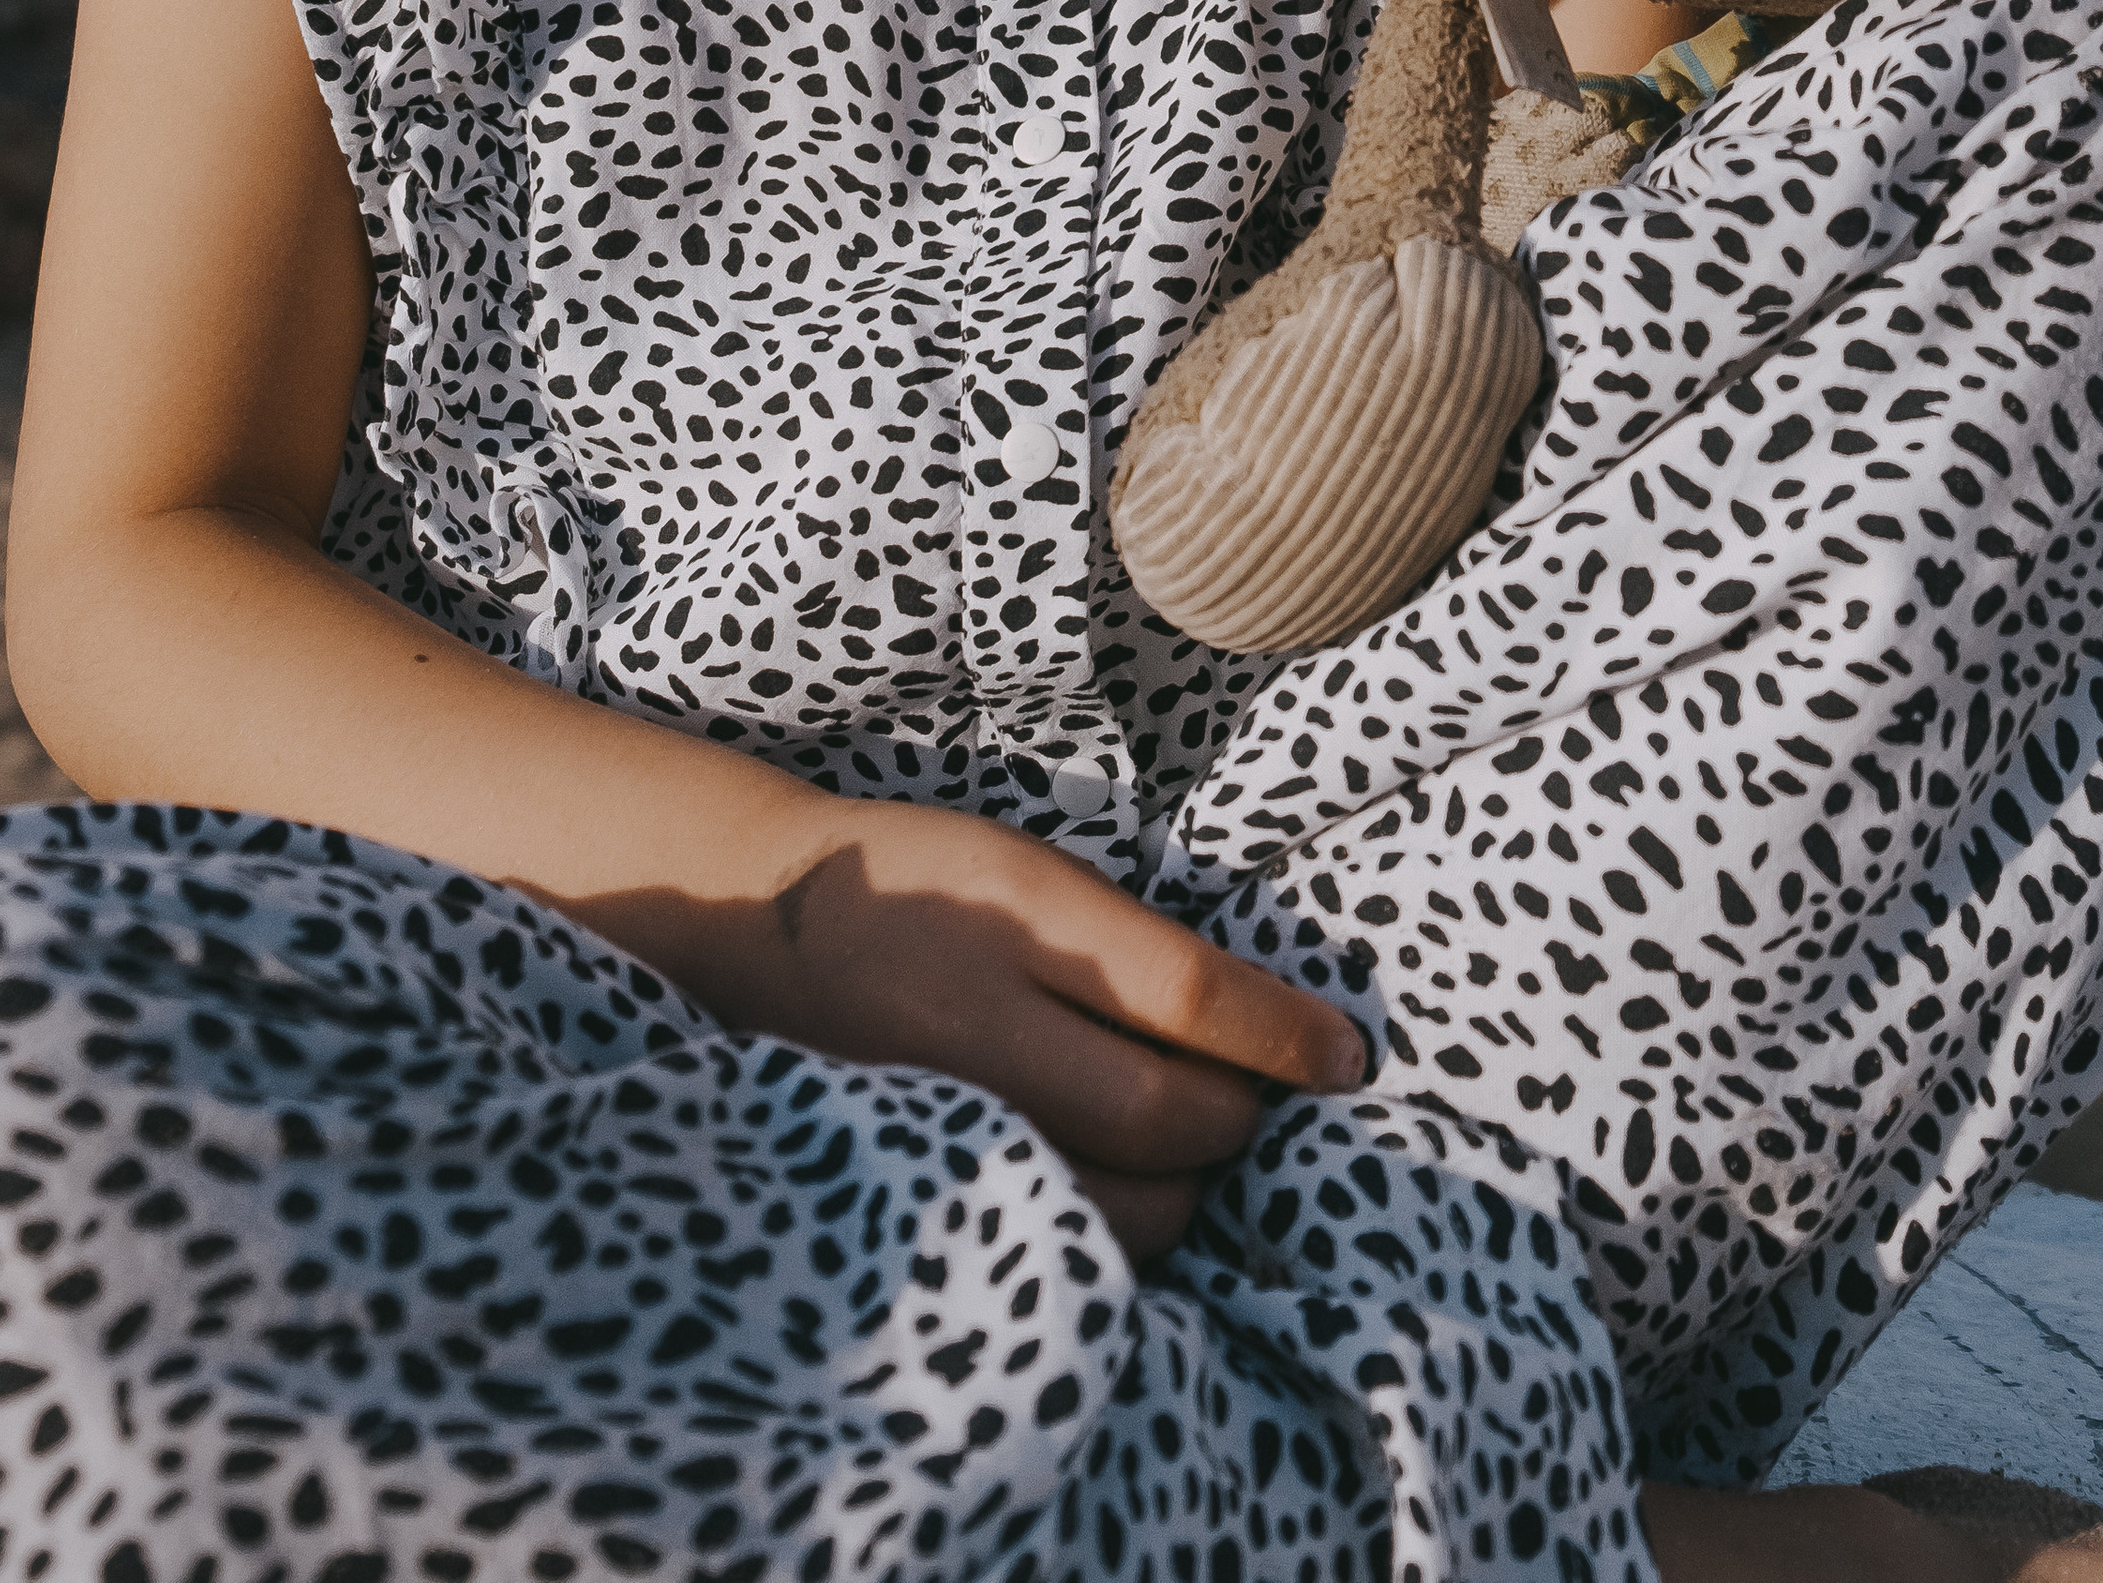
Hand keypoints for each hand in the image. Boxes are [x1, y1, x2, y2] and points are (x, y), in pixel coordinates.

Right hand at [584, 791, 1365, 1264]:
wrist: (753, 924)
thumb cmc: (923, 881)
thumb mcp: (1030, 868)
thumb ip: (1134, 946)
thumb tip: (1269, 1026)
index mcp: (1020, 917)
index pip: (1189, 995)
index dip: (1286, 1035)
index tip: (1349, 1057)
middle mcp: (984, 1022)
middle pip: (1164, 1114)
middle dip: (1238, 1118)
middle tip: (1256, 1100)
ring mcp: (946, 1115)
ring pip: (1120, 1204)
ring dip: (1185, 1184)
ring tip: (1189, 1146)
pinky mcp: (920, 1179)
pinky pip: (1056, 1234)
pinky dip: (1115, 1227)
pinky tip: (1124, 1187)